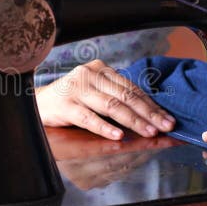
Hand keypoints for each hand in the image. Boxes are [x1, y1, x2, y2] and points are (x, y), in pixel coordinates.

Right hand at [36, 59, 174, 139]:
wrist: (38, 102)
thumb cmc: (72, 99)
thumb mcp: (95, 90)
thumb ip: (116, 95)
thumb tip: (150, 113)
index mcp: (101, 69)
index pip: (131, 88)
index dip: (151, 105)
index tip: (168, 119)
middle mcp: (89, 75)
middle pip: (125, 96)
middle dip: (148, 114)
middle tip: (166, 127)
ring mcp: (76, 89)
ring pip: (111, 106)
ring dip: (133, 121)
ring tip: (149, 132)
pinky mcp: (65, 105)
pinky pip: (89, 118)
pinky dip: (105, 127)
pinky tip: (119, 136)